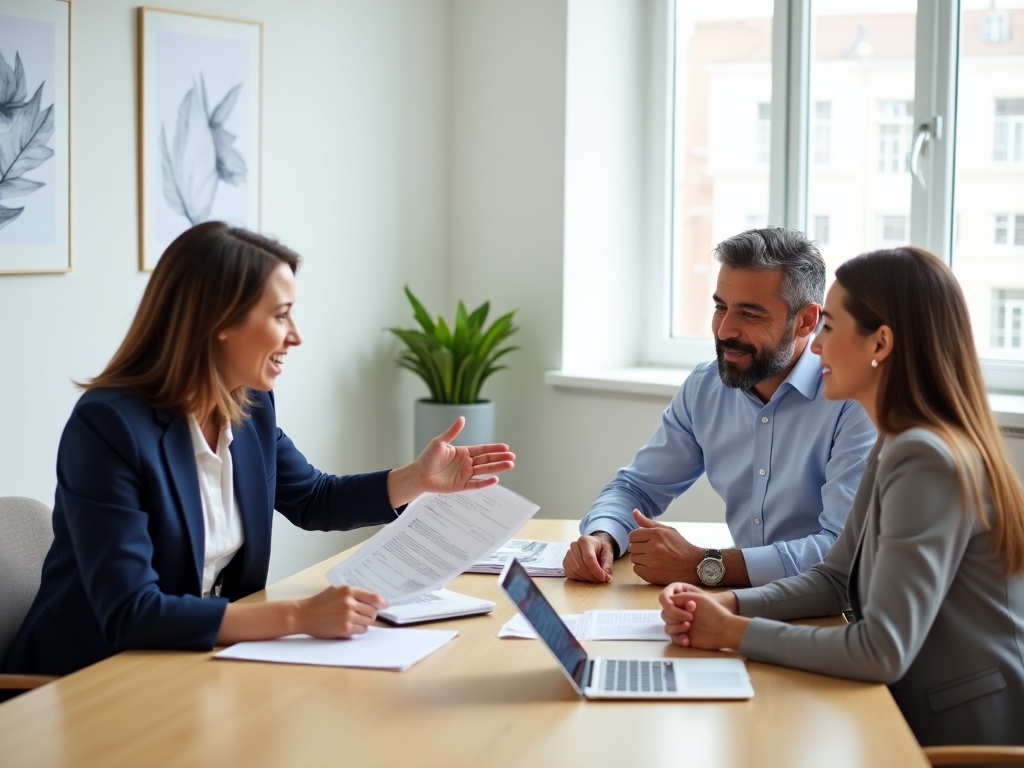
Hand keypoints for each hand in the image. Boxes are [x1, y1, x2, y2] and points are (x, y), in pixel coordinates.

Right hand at [297, 585, 386, 638]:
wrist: (304, 614)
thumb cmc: (320, 602)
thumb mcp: (337, 591)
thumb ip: (354, 593)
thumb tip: (373, 599)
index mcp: (348, 590)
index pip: (373, 597)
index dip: (381, 602)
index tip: (384, 605)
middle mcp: (349, 602)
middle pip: (372, 611)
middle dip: (370, 613)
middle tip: (363, 614)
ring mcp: (347, 616)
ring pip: (368, 621)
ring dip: (364, 622)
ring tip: (354, 619)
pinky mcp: (345, 629)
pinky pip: (361, 630)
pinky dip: (359, 629)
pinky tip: (350, 626)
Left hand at [387, 417, 515, 506]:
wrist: (418, 475)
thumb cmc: (427, 458)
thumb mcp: (439, 443)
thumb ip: (452, 432)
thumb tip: (462, 419)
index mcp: (463, 452)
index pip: (482, 450)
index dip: (494, 449)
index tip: (505, 447)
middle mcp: (466, 463)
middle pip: (486, 460)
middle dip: (499, 458)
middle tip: (512, 457)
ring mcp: (465, 475)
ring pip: (484, 471)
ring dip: (497, 468)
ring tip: (509, 465)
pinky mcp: (461, 486)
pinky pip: (475, 484)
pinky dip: (485, 482)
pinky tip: (495, 479)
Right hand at [563, 532, 616, 582]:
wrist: (593, 544)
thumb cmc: (600, 548)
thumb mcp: (608, 553)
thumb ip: (607, 564)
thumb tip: (606, 577)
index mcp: (585, 541)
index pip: (588, 558)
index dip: (596, 570)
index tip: (604, 578)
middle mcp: (574, 546)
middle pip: (580, 566)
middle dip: (592, 576)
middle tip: (601, 579)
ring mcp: (568, 554)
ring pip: (575, 571)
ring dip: (586, 578)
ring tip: (595, 578)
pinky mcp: (565, 562)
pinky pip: (570, 574)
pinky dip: (579, 579)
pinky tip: (587, 577)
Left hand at [627, 509, 703, 584]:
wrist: (693, 565)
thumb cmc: (680, 546)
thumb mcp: (667, 530)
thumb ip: (648, 522)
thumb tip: (634, 512)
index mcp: (657, 534)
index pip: (632, 535)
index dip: (637, 538)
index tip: (644, 542)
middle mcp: (653, 548)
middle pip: (632, 547)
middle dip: (639, 548)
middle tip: (651, 551)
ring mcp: (652, 562)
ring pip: (633, 559)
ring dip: (641, 559)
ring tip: (653, 559)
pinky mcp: (651, 575)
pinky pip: (636, 569)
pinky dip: (642, 569)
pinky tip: (653, 567)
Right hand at [658, 583, 745, 649]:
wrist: (724, 629)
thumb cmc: (714, 612)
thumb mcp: (698, 598)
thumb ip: (681, 596)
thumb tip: (668, 600)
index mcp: (682, 600)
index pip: (665, 600)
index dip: (672, 604)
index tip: (689, 607)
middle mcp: (679, 612)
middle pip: (665, 614)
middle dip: (677, 616)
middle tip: (691, 617)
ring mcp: (680, 624)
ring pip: (667, 627)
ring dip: (677, 627)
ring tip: (689, 627)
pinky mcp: (682, 636)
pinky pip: (673, 638)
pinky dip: (679, 638)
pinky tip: (687, 639)